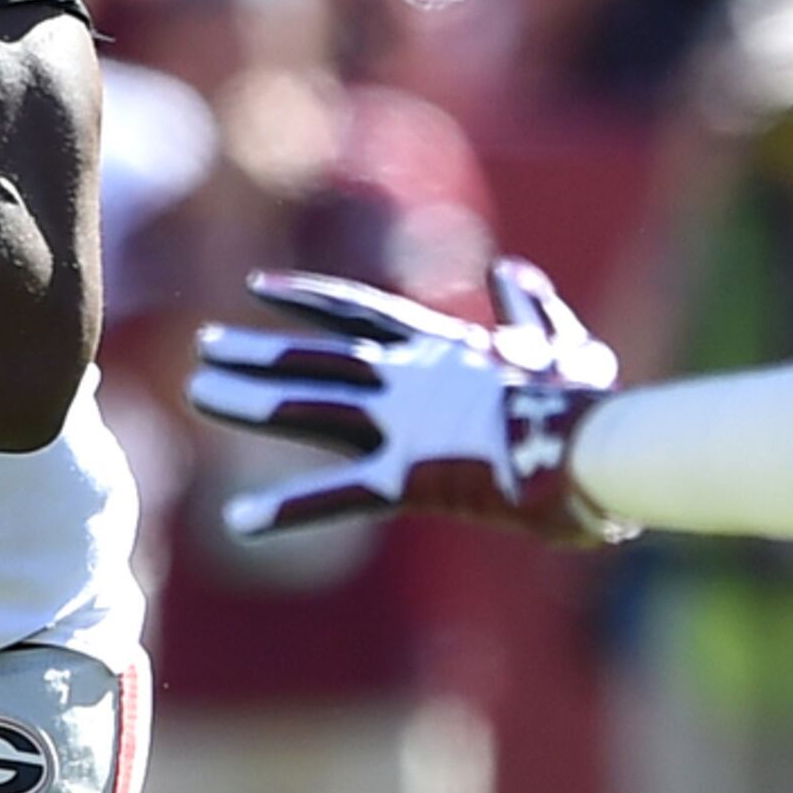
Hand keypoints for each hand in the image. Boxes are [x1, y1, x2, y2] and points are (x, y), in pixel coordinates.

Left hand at [187, 258, 629, 544]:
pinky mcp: (408, 478)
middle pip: (315, 359)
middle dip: (257, 354)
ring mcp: (403, 425)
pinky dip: (286, 509)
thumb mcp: (560, 341)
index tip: (257, 289)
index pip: (357, 311)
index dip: (305, 299)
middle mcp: (408, 377)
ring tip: (196, 393)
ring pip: (309, 407)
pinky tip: (237, 520)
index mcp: (440, 346)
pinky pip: (336, 498)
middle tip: (204, 348)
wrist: (596, 445)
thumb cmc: (585, 401)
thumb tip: (510, 272)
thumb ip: (530, 305)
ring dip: (249, 401)